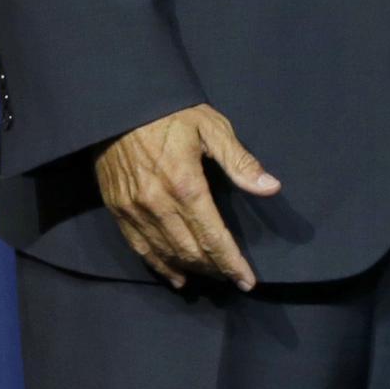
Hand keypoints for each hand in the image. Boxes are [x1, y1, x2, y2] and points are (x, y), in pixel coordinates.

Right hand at [93, 103, 280, 289]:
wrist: (121, 107)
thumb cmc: (173, 114)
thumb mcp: (213, 128)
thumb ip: (240, 162)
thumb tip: (271, 187)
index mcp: (186, 185)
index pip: (213, 237)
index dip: (232, 263)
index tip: (248, 280)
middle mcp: (158, 205)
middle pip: (191, 251)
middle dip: (216, 269)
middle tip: (234, 277)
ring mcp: (135, 211)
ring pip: (167, 254)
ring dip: (192, 270)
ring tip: (213, 276)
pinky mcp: (118, 211)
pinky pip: (140, 248)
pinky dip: (160, 266)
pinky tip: (177, 277)